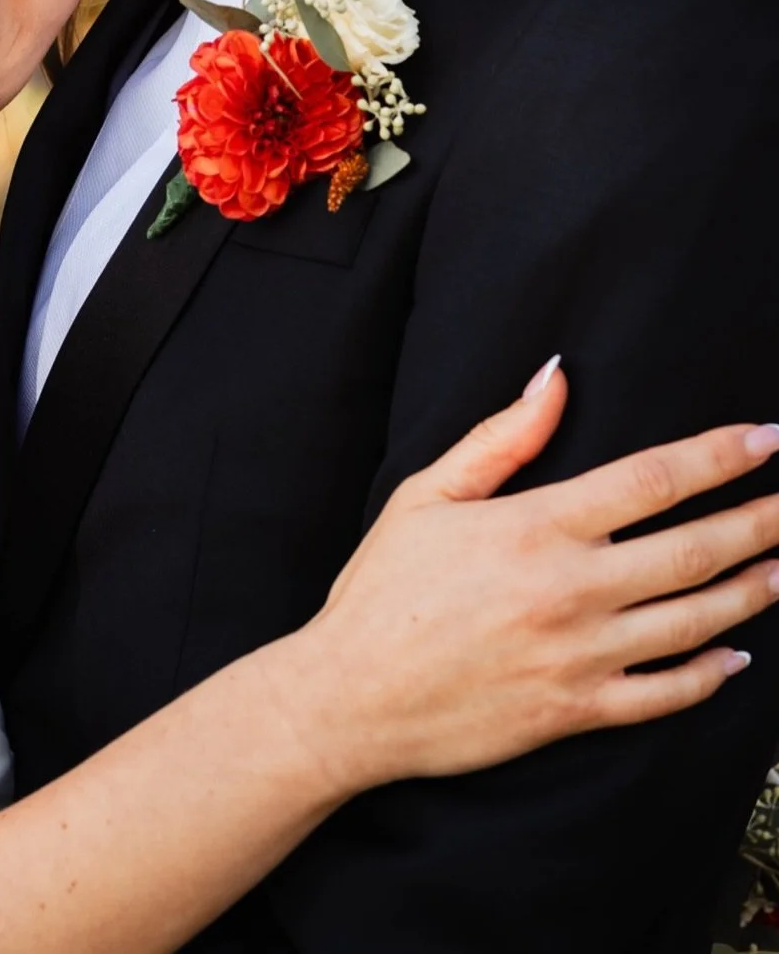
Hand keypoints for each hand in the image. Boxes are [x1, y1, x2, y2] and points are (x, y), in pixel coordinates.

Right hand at [299, 360, 778, 789]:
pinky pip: (667, 693)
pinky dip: (712, 674)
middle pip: (694, 548)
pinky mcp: (578, 712)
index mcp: (537, 526)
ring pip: (696, 620)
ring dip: (752, 589)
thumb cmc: (381, 590)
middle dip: (760, 521)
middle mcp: (573, 589)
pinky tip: (737, 655)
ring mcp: (582, 655)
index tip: (765, 438)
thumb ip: (501, 437)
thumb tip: (555, 378)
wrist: (351, 697)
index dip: (718, 455)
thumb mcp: (426, 495)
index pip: (653, 479)